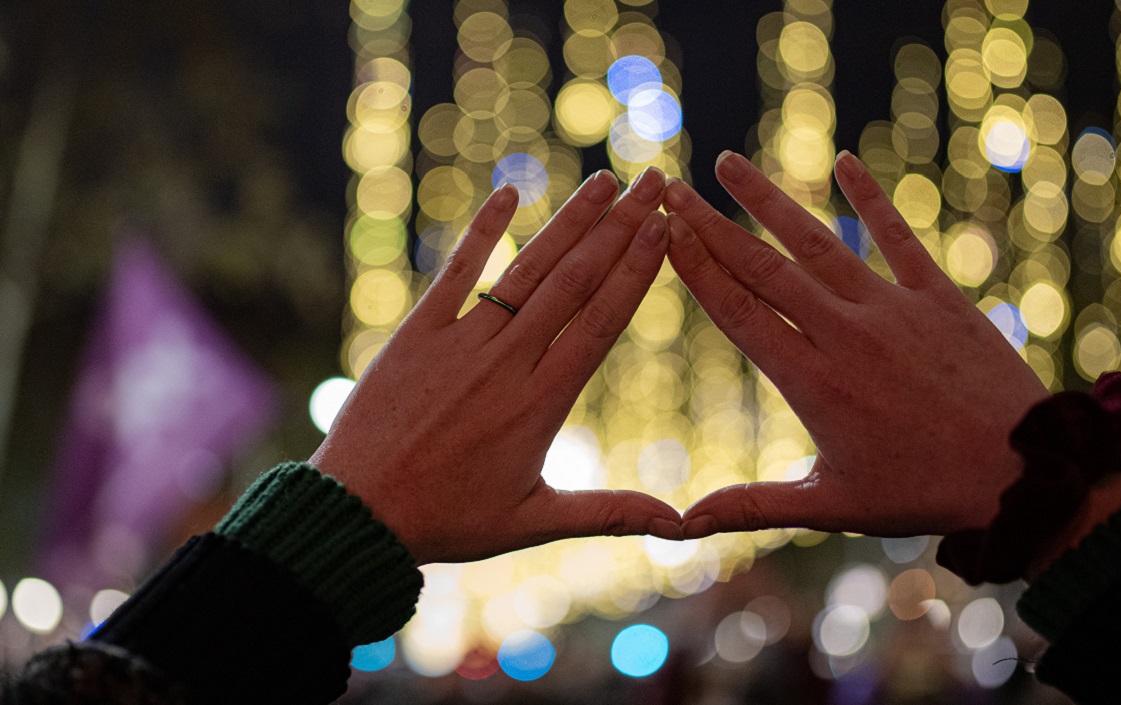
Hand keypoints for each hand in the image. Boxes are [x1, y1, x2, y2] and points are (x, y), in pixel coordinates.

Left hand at [310, 167, 682, 564]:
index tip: (662, 227)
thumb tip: (680, 525)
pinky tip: (511, 192)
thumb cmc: (448, 520)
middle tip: (652, 183)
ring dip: (569, 222)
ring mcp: (460, 342)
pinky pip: (456, 272)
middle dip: (618, 227)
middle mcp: (506, 362)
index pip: (601, 321)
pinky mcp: (417, 333)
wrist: (357, 514)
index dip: (635, 269)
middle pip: (574, 282)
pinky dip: (483, 231)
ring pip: (526, 270)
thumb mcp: (533, 522)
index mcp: (541, 403)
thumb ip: (610, 512)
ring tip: (604, 181)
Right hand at [666, 151, 1049, 538]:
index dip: (696, 269)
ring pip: (818, 243)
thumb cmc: (922, 494)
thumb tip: (681, 524)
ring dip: (769, 201)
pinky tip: (845, 160)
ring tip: (729, 163)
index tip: (664, 233)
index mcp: (814, 383)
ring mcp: (893, 309)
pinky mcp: (938, 296)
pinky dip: (872, 198)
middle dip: (711, 225)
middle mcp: (846, 335)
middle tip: (673, 189)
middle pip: (765, 269)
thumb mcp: (831, 506)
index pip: (738, 312)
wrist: (1024, 474)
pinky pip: (898, 236)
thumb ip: (753, 506)